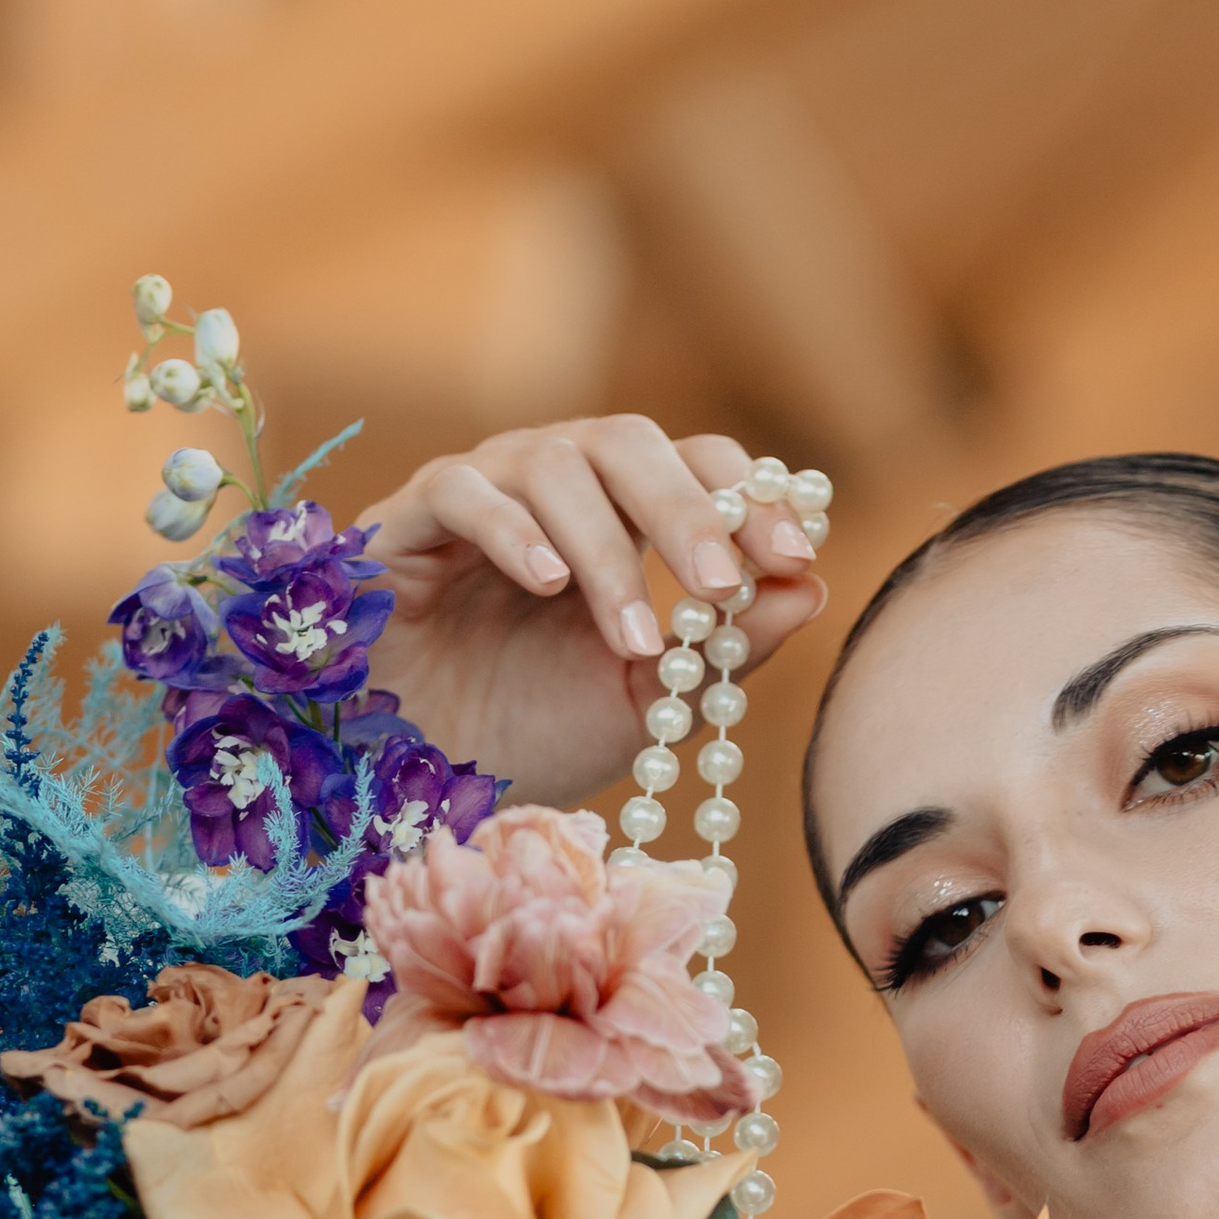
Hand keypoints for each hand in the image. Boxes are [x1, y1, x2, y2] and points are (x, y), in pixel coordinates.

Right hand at [369, 414, 826, 808]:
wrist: (422, 775)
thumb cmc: (535, 730)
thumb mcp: (648, 701)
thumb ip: (725, 648)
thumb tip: (811, 589)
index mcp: (623, 511)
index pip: (698, 461)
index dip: (749, 497)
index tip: (792, 557)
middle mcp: (556, 481)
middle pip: (630, 443)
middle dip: (686, 509)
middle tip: (720, 585)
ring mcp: (481, 490)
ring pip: (553, 463)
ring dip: (606, 550)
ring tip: (635, 638)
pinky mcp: (408, 519)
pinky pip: (462, 490)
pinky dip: (511, 530)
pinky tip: (547, 584)